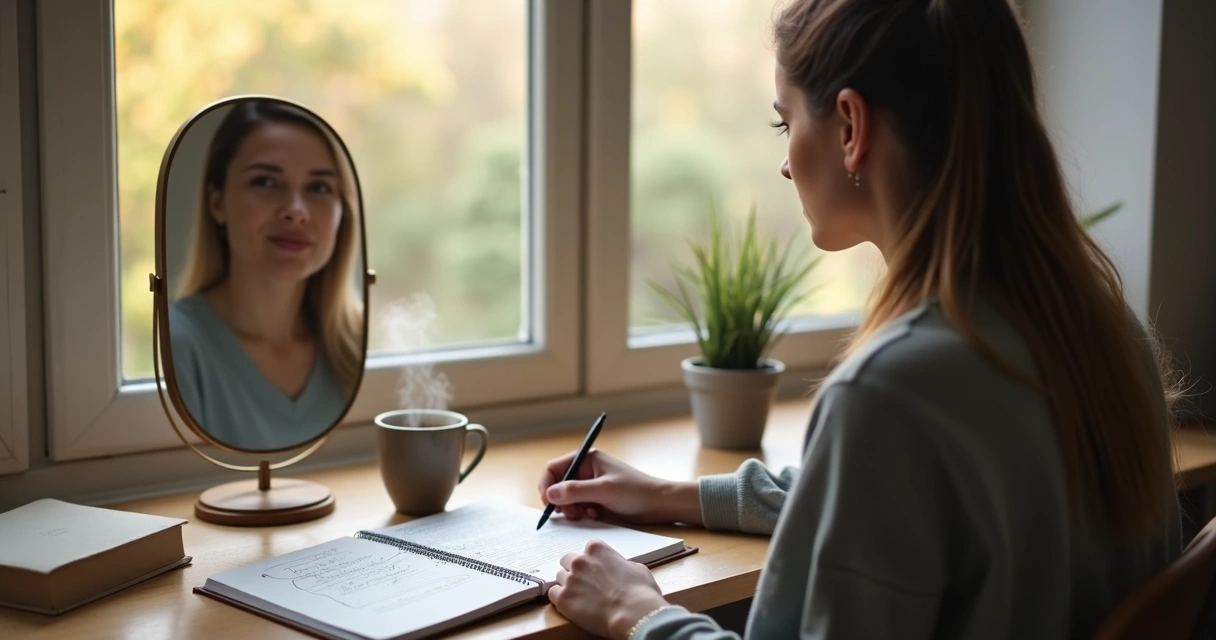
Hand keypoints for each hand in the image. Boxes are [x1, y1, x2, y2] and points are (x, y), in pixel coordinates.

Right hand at [537, 449, 701, 525]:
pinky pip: (578, 506)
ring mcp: (591, 485)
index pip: (554, 468)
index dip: (547, 485)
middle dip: (560, 501)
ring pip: (567, 498)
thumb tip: (550, 494)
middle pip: (558, 484)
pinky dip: (581, 513)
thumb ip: (575, 491)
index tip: (549, 503)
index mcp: (587, 459)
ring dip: (571, 509)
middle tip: (571, 514)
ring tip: (584, 515)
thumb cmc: (635, 491)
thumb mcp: (604, 490)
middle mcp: (586, 470)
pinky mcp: (596, 498)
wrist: (659, 504)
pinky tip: (594, 515)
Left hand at [549, 540, 669, 639]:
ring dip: (567, 584)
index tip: (596, 571)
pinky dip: (560, 599)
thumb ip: (620, 564)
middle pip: (567, 560)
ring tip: (580, 597)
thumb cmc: (640, 591)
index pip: (586, 550)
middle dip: (574, 570)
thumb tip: (619, 568)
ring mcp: (570, 579)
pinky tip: (571, 605)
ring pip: (559, 577)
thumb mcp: (636, 568)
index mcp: (596, 549)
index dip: (592, 562)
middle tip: (585, 583)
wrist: (633, 613)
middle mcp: (580, 560)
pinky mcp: (563, 599)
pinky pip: (552, 594)